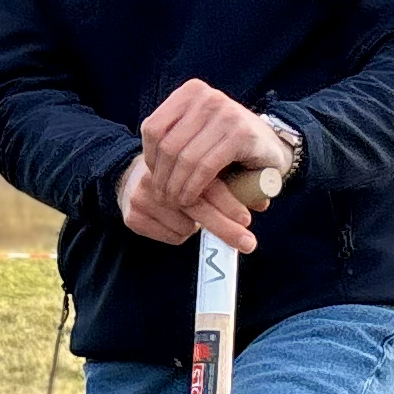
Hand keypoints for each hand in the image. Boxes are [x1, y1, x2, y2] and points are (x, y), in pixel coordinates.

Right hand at [117, 152, 266, 252]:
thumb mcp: (212, 162)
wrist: (137, 169)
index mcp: (176, 149)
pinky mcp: (131, 210)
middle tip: (247, 243)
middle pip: (195, 205)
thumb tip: (262, 200)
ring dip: (198, 226)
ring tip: (196, 213)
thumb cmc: (187, 167)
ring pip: (184, 225)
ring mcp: (139, 189)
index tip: (246, 220)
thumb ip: (237, 177)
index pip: (204, 178)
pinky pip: (170, 234)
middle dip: (224, 228)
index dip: (228, 202)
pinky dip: (182, 232)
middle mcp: (155, 169)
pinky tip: (179, 218)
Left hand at [139, 79, 284, 212]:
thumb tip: (142, 171)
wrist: (270, 145)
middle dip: (162, 177)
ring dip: (177, 186)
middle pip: (168, 145)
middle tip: (164, 198)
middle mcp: (208, 97)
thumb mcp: (196, 132)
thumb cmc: (225, 144)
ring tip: (176, 201)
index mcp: (192, 92)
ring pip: (185, 158)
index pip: (153, 127)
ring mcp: (226, 113)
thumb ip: (172, 140)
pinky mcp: (240, 135)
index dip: (149, 158)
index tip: (154, 177)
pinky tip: (191, 199)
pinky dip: (194, 187)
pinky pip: (205, 166)